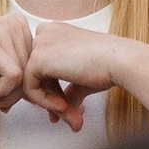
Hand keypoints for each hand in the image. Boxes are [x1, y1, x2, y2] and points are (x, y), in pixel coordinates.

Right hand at [0, 15, 35, 115]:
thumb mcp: (0, 72)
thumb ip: (25, 80)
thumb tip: (54, 103)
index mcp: (19, 25)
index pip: (40, 66)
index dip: (24, 90)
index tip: (1, 100)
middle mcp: (14, 22)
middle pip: (34, 72)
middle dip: (14, 97)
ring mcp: (3, 29)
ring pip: (25, 77)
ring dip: (3, 98)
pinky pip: (13, 77)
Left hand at [13, 16, 148, 132]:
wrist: (119, 61)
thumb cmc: (107, 67)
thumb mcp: (81, 80)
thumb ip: (67, 93)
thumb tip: (60, 112)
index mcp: (55, 32)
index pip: (41, 66)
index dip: (52, 90)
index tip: (67, 106)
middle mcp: (44, 33)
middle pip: (35, 74)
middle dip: (51, 99)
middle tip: (69, 116)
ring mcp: (39, 43)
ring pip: (30, 81)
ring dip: (49, 103)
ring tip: (70, 115)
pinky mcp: (38, 58)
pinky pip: (29, 87)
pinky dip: (44, 102)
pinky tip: (63, 107)